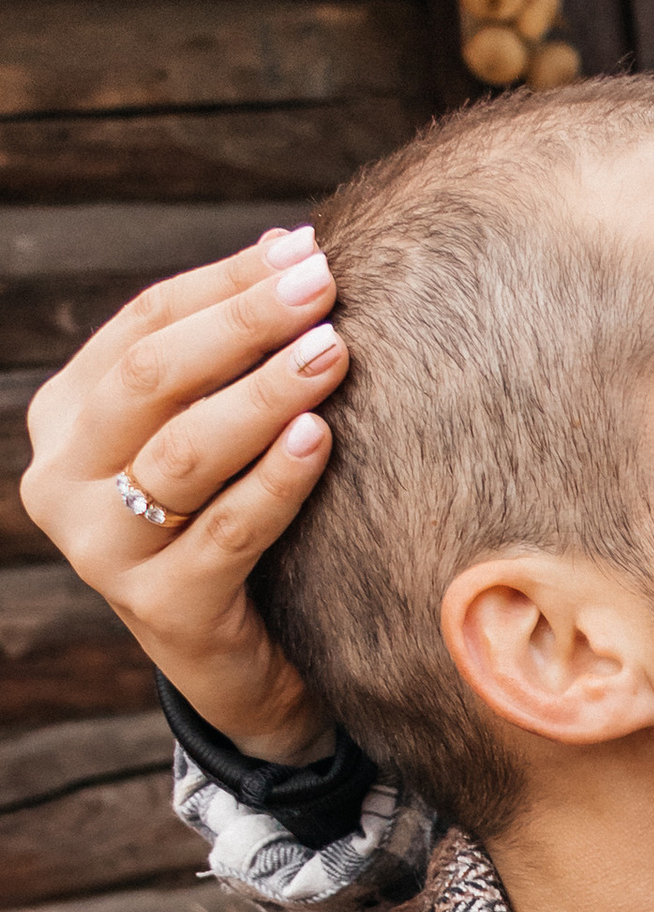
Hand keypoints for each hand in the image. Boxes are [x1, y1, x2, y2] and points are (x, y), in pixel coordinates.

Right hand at [21, 225, 344, 760]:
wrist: (250, 667)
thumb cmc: (240, 526)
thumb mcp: (219, 436)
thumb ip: (232, 355)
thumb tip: (290, 245)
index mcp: (68, 419)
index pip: (142, 325)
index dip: (224, 284)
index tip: (304, 250)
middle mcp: (63, 480)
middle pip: (149, 378)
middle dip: (241, 325)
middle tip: (323, 288)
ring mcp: (102, 550)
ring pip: (182, 452)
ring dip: (262, 395)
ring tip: (332, 352)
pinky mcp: (159, 609)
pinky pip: (226, 530)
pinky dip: (276, 481)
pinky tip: (322, 439)